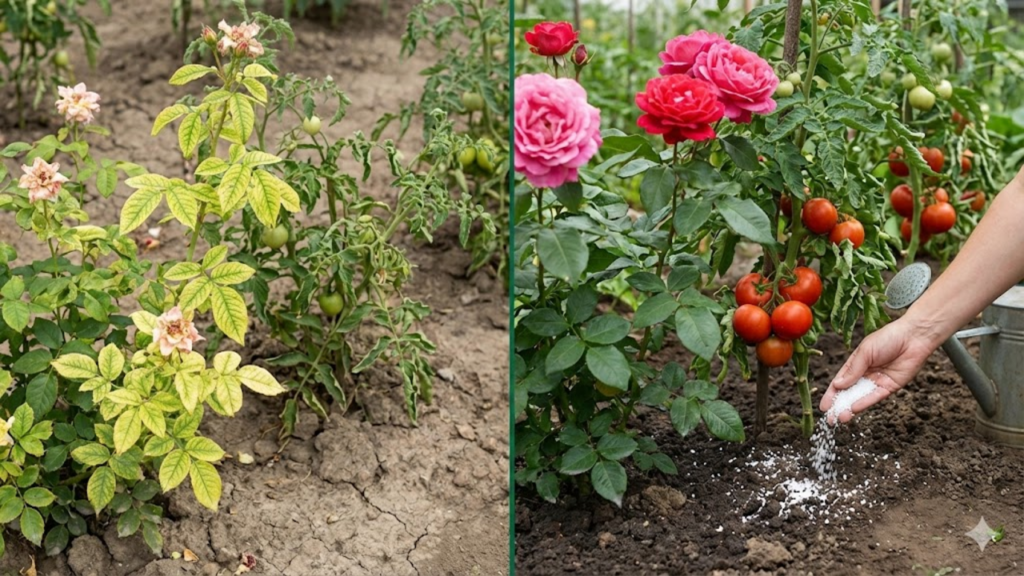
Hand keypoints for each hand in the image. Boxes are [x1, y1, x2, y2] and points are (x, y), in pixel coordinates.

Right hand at [820, 318, 935, 422]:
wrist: (913, 337)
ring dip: (850, 408)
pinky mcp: (890, 387)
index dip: (831, 394)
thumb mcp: (865, 352)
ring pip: (861, 398)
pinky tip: (854, 409)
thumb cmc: (888, 338)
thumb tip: (837, 385)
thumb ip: (853, 370)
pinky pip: (875, 397)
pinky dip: (864, 403)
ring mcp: (877, 382)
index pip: (840, 382)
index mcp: (856, 364)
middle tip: (830, 418)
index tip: (823, 407)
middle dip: (839, 406)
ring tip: (840, 418)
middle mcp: (865, 374)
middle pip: (849, 393)